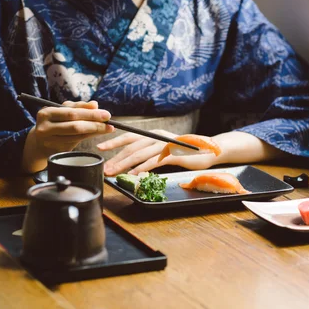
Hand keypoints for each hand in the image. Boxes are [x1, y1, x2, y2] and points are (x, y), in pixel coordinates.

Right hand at [21, 100, 114, 172]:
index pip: (72, 113)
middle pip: (75, 126)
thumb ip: (79, 107)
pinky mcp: (56, 151)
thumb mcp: (63, 111)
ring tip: (107, 128)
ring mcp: (50, 142)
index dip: (91, 114)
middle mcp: (45, 128)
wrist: (40, 141)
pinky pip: (76, 143)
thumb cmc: (55, 121)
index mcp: (46, 113)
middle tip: (110, 123)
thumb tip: (95, 104)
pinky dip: (88, 138)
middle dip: (95, 124)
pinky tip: (97, 134)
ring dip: (95, 132)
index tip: (106, 114)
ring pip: (77, 136)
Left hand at [98, 130, 219, 175]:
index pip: (129, 136)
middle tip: (105, 168)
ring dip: (124, 164)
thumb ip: (149, 152)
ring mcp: (164, 145)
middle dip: (116, 158)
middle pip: (132, 146)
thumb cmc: (183, 152)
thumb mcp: (163, 150)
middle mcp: (157, 136)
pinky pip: (154, 161)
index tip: (100, 148)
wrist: (207, 151)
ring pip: (140, 153)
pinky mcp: (173, 154)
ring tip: (114, 173)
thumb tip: (130, 160)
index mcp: (152, 134)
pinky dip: (142, 167)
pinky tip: (134, 174)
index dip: (114, 142)